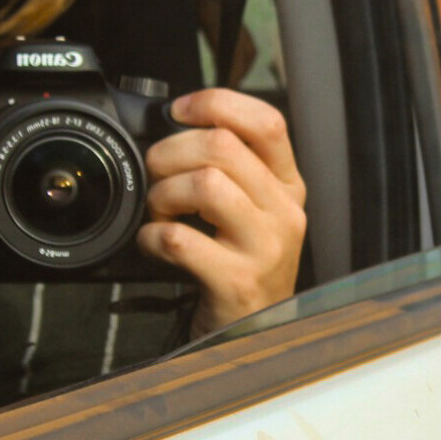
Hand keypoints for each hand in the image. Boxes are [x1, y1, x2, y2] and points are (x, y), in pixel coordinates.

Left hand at [138, 89, 306, 335]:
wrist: (251, 335)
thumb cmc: (242, 267)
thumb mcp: (254, 212)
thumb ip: (232, 169)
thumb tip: (177, 125)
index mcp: (288, 186)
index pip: (267, 122)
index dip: (217, 104)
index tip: (179, 111)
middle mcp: (284, 212)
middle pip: (223, 146)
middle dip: (171, 151)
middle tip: (155, 172)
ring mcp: (265, 248)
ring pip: (205, 183)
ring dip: (163, 193)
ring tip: (158, 210)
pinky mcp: (237, 281)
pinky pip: (180, 239)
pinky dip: (152, 236)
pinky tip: (153, 244)